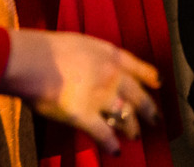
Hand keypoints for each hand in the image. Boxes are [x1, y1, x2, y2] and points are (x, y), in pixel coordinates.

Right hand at [1, 29, 159, 156]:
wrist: (35, 60)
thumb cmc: (50, 49)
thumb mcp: (81, 43)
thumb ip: (93, 57)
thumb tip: (91, 66)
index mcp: (110, 55)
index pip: (138, 67)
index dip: (150, 76)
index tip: (159, 83)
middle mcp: (112, 76)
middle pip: (138, 96)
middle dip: (149, 109)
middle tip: (155, 118)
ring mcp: (101, 97)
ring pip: (125, 116)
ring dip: (132, 128)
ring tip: (135, 135)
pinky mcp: (85, 116)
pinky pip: (104, 134)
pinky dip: (111, 143)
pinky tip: (115, 150)